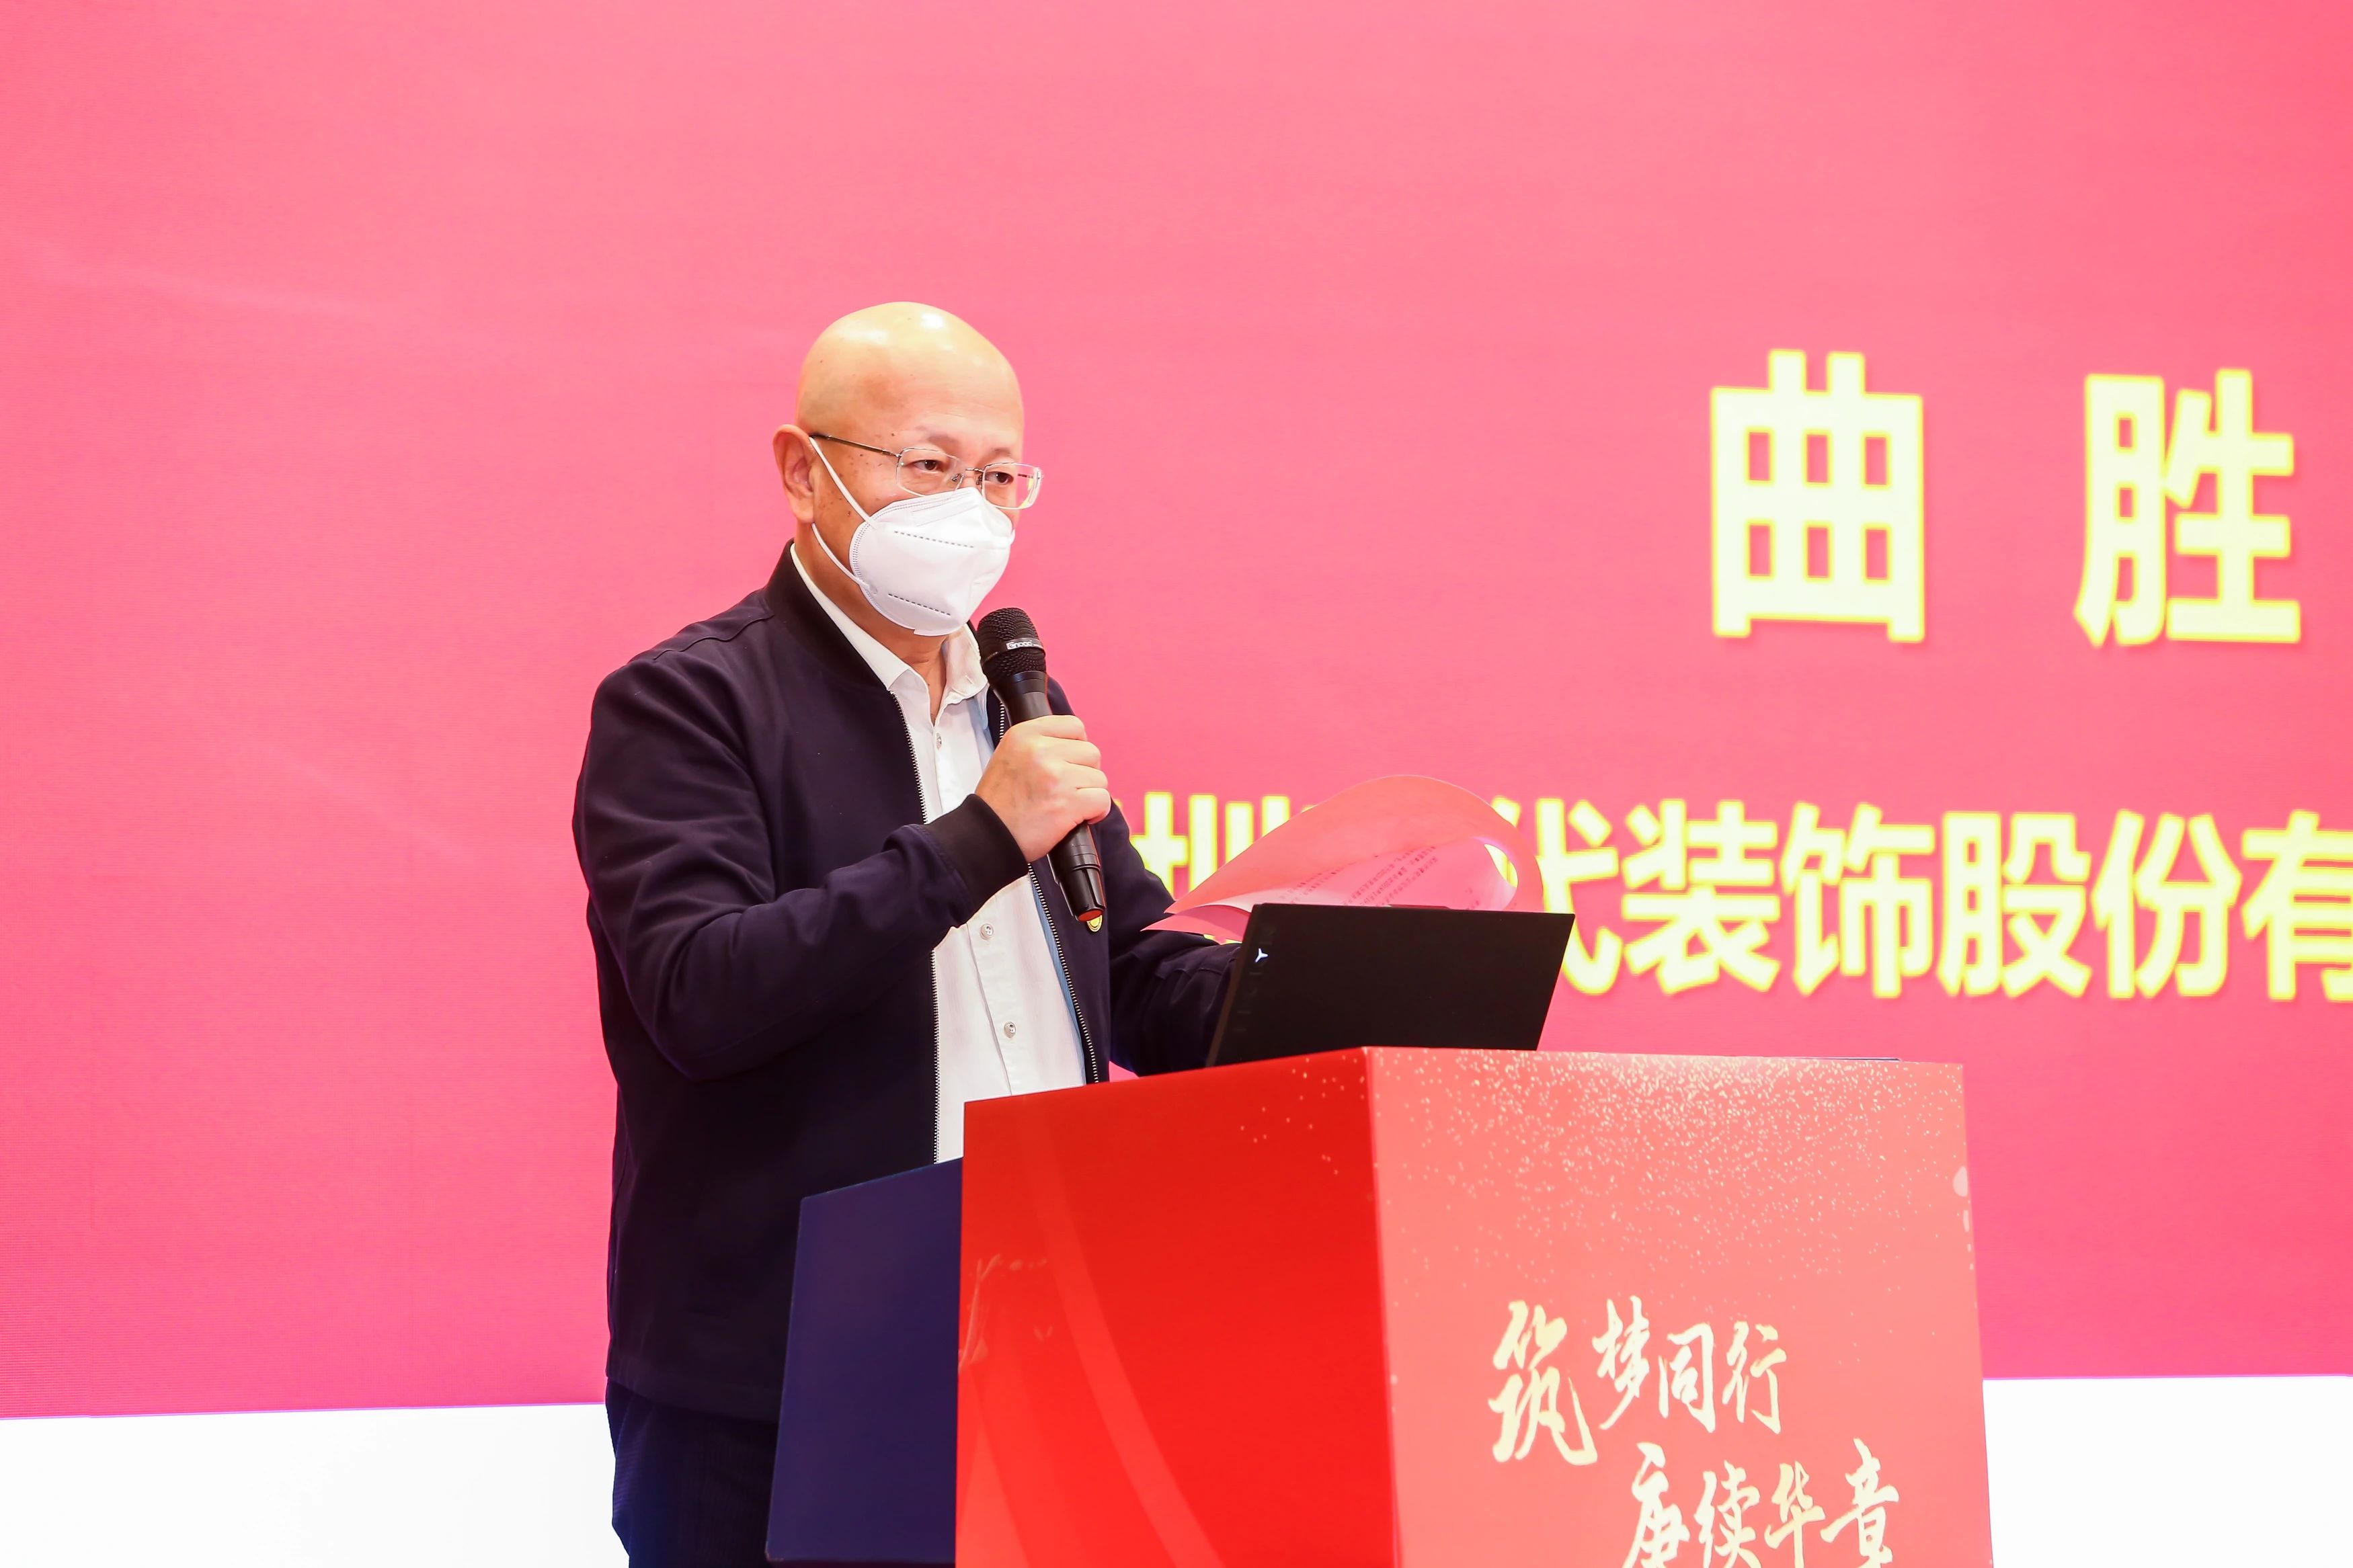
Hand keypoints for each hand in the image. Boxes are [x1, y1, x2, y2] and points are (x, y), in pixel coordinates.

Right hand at [973, 715, 1110, 861]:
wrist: (987, 835)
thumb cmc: (999, 802)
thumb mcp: (1009, 755)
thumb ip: (1039, 744)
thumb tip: (1075, 745)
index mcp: (1025, 734)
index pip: (1074, 725)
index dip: (1077, 746)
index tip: (1070, 763)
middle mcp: (1040, 750)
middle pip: (1091, 752)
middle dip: (1084, 772)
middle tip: (1067, 788)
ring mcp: (1055, 776)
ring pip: (1100, 777)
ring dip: (1090, 793)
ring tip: (1068, 804)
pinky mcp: (1067, 802)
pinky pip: (1102, 799)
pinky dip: (1097, 811)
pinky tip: (1081, 817)